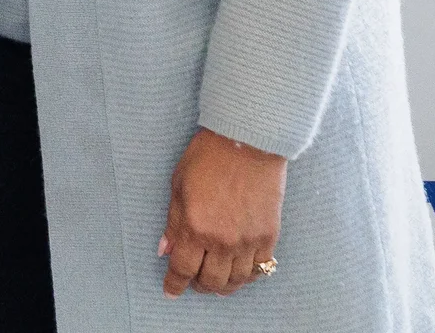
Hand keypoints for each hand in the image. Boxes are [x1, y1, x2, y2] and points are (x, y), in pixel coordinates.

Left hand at [159, 127, 285, 296]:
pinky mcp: (269, 237)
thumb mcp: (179, 186)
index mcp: (196, 227)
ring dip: (224, 286)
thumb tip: (166, 251)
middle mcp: (223, 240)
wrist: (247, 142)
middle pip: (211, 281)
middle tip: (194, 282)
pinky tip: (239, 273)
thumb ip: (173, 223)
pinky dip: (248, 276)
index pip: (183, 269)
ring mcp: (248, 241)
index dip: (175, 284)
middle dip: (199, 286)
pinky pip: (260, 269)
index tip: (170, 291)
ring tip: (216, 282)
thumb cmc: (207, 158)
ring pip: (236, 281)